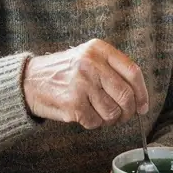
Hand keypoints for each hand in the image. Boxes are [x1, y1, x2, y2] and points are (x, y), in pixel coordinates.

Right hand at [23, 38, 148, 130]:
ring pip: (112, 112)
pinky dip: (94, 123)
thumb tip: (139, 96)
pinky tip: (86, 115)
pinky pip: (96, 122)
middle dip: (129, 111)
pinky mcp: (72, 103)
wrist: (29, 80)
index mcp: (99, 49)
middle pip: (126, 95)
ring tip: (101, 114)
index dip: (142, 93)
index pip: (133, 72)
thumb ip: (112, 69)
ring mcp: (82, 84)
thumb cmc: (64, 71)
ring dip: (111, 119)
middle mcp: (91, 64)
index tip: (143, 105)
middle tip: (125, 115)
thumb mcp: (88, 56)